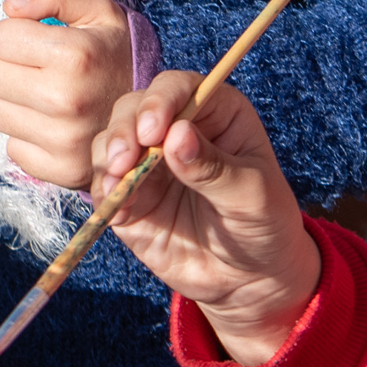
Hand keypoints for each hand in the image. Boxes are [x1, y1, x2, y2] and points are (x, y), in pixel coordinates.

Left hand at [0, 0, 134, 189]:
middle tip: (36, 68)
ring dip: (12, 101)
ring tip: (43, 94)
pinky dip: (26, 134)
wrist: (154, 112)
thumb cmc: (116, 54)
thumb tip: (11, 8)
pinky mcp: (61, 170)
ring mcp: (64, 140)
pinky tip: (52, 123)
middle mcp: (67, 100)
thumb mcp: (97, 10)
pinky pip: (12, 147)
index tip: (35, 39)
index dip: (14, 33)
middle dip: (6, 65)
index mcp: (75, 55)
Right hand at [93, 76, 323, 366]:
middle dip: (125, 130)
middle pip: (134, 108)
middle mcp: (175, 128)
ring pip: (111, 139)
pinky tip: (114, 203)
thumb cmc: (264, 224)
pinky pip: (103, 183)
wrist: (249, 278)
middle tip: (124, 161)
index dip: (160, 102)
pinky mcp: (129, 196)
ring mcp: (147, 162)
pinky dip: (102, 189)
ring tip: (117, 181)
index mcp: (214, 113)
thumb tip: (177, 135)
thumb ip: (215, 167)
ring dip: (107, 156)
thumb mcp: (253, 196)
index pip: (178, 88)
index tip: (153, 131)